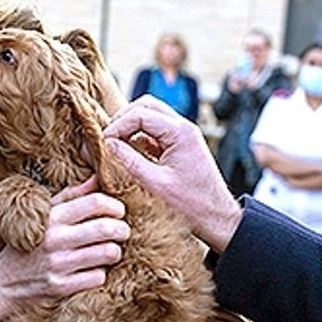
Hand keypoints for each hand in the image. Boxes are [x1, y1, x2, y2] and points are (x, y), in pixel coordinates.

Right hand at [0, 177, 128, 321]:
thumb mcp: (43, 214)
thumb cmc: (28, 243)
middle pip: (107, 228)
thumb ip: (71, 195)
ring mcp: (59, 264)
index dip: (115, 205)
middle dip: (123, 229)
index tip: (119, 212)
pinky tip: (93, 270)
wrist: (3, 282)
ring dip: (115, 252)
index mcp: (52, 216)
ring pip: (108, 253)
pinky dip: (101, 273)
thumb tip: (97, 177)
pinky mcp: (61, 287)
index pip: (95, 202)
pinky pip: (98, 277)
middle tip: (122, 232)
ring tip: (109, 250)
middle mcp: (55, 239)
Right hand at [103, 96, 241, 252]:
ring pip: (152, 114)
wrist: (217, 215)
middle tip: (109, 138)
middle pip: (146, 105)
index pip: (141, 114)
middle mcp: (184, 127)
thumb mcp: (155, 183)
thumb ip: (130, 161)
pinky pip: (157, 128)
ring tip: (117, 143)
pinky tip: (131, 150)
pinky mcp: (181, 143)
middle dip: (124, 118)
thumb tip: (108, 144)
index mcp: (181, 132)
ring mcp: (184, 133)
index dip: (118, 125)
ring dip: (132, 124)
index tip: (104, 142)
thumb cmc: (192, 203)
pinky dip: (141, 133)